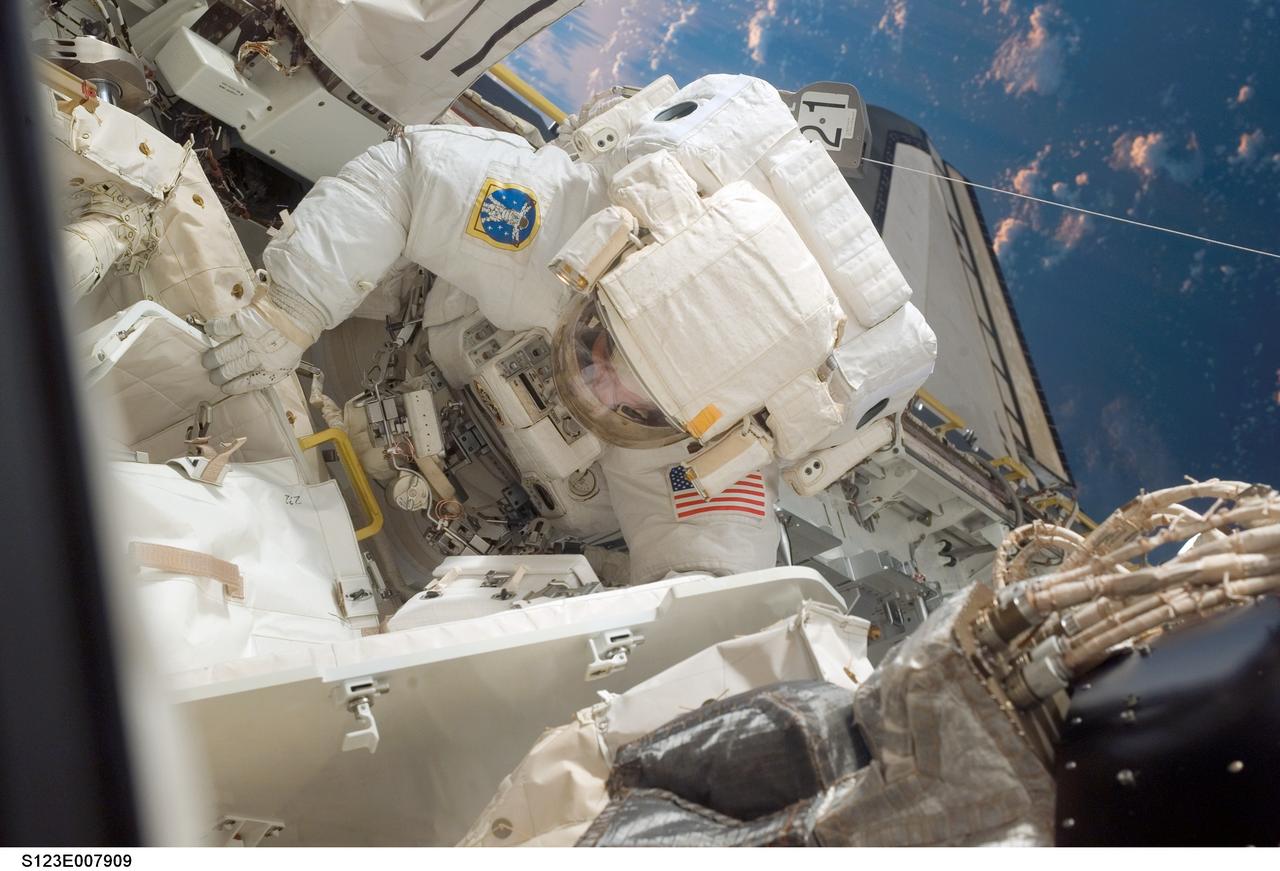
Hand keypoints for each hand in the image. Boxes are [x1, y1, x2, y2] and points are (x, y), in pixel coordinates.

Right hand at [201, 286, 322, 394]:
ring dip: (214, 358)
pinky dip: (214, 330)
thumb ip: (274, 367)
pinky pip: (224, 328)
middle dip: (220, 374)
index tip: (225, 388)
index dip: (236, 386)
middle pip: (235, 368)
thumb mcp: (290, 358)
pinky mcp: (245, 320)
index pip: (251, 381)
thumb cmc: (297, 334)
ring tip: (206, 362)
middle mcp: (261, 355)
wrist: (302, 308)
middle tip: (212, 376)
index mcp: (275, 367)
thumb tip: (255, 375)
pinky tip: (208, 332)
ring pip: (226, 352)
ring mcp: (252, 338)